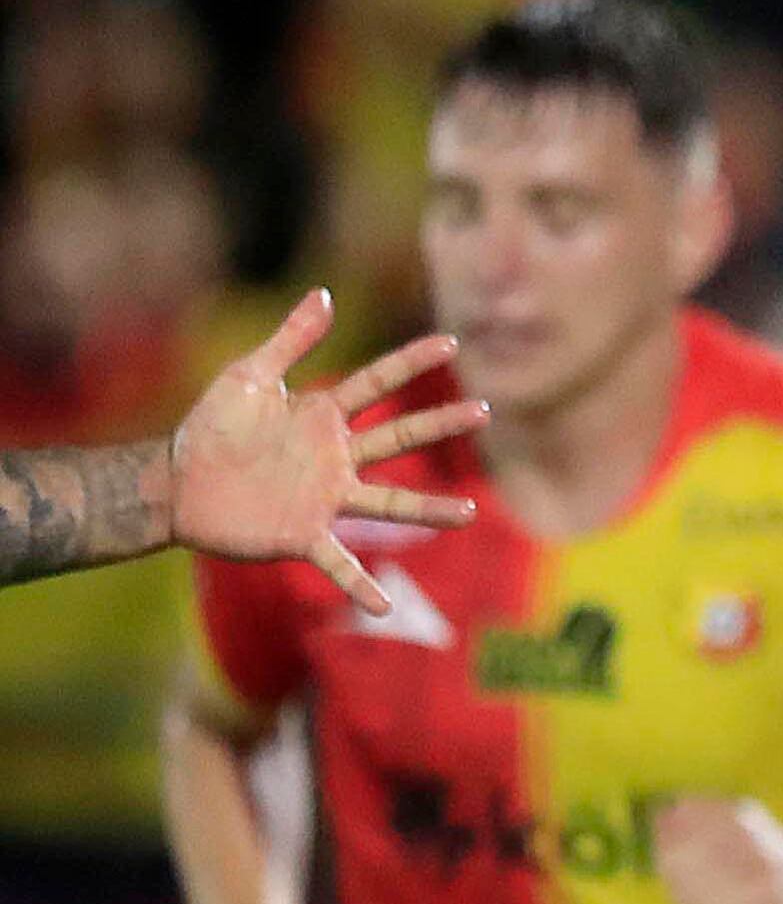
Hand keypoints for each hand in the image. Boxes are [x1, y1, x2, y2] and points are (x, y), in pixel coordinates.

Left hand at [169, 291, 484, 611]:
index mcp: (323, 416)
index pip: (377, 383)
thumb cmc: (209, 428)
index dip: (412, 362)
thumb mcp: (248, 376)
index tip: (452, 343)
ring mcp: (326, 498)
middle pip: (400, 438)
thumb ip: (290, 340)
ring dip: (429, 510)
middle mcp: (336, 457)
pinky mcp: (305, 535)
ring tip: (470, 515)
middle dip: (441, 425)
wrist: (175, 484)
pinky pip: (341, 562)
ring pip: (390, 503)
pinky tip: (385, 608)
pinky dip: (361, 586)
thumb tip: (326, 295)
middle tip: (485, 411)